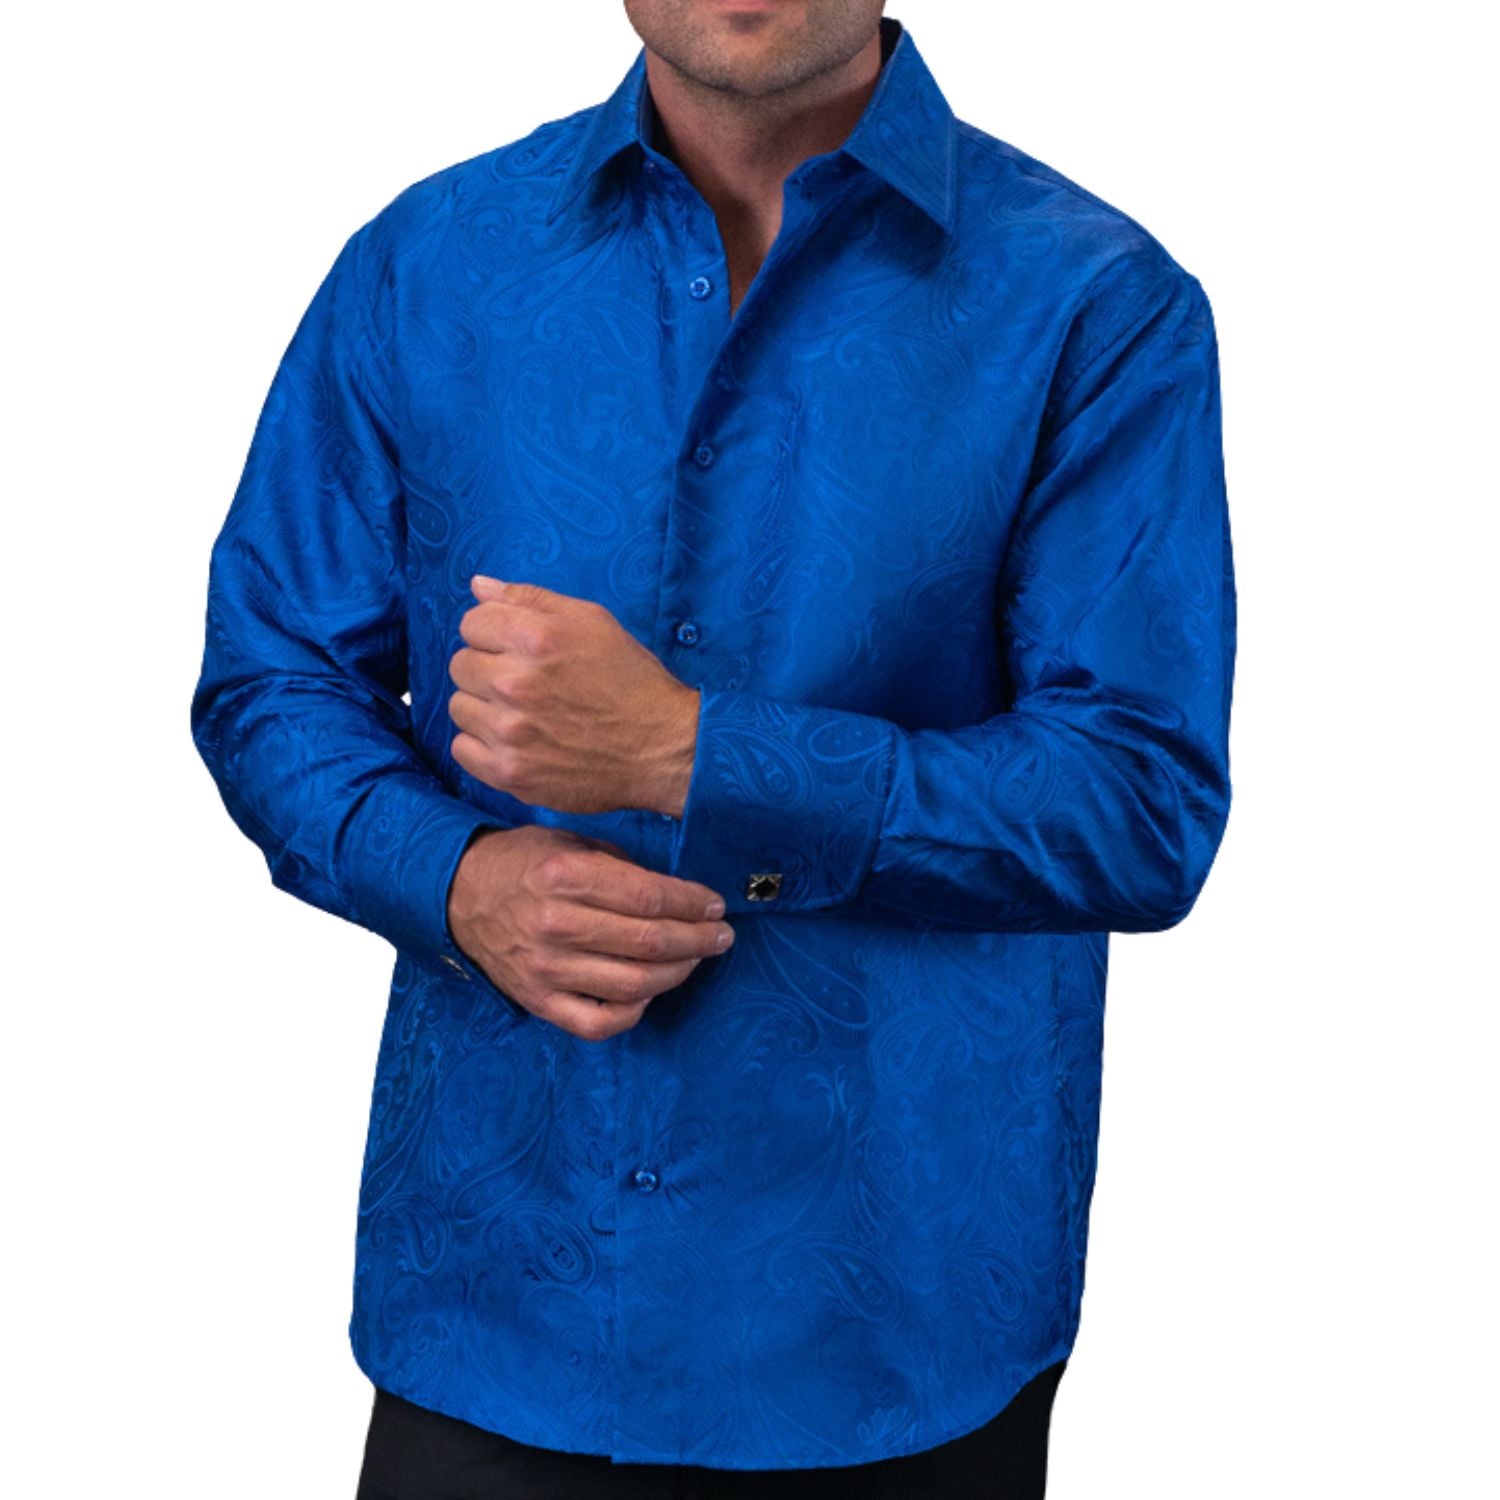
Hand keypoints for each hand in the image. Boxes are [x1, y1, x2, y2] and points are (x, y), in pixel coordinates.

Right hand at [447, 824, 734, 1040]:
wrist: (459, 894)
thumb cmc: (525, 863)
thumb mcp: (571, 844)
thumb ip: (622, 869)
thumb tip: (679, 895)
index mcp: (565, 876)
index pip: (649, 897)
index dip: (692, 903)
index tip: (715, 904)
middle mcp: (556, 925)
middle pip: (649, 942)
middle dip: (698, 939)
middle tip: (721, 935)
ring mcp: (546, 969)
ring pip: (634, 985)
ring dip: (678, 973)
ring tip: (695, 958)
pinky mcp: (538, 1001)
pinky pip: (599, 1023)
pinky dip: (635, 1010)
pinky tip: (649, 990)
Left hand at [448, 575, 698, 816]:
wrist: (663, 748)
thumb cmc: (631, 682)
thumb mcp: (592, 622)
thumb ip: (531, 598)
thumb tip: (478, 586)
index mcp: (536, 638)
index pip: (471, 623)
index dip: (495, 633)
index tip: (518, 648)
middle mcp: (515, 683)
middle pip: (460, 665)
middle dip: (488, 668)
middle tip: (525, 683)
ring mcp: (509, 732)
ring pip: (459, 707)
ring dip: (484, 708)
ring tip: (523, 714)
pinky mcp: (509, 772)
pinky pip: (462, 749)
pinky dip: (483, 745)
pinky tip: (515, 741)